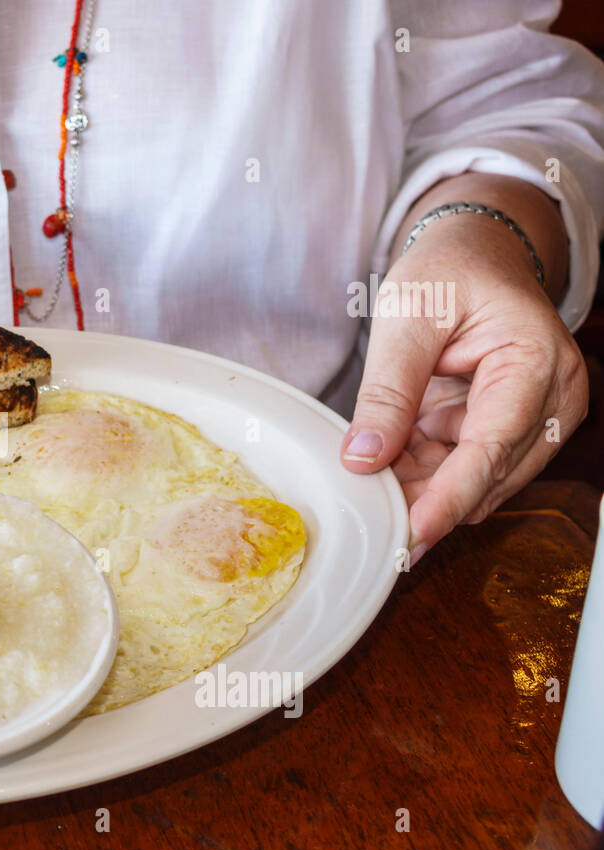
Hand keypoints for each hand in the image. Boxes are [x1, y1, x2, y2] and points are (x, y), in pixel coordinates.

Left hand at [340, 212, 587, 565]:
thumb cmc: (449, 271)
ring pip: (474, 481)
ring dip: (422, 485)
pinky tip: (388, 464)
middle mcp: (551, 399)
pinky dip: (423, 470)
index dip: (452, 494)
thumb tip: (362, 459)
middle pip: (488, 474)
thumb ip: (386, 391)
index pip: (494, 445)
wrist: (474, 254)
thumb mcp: (405, 317)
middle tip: (367, 514)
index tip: (416, 531)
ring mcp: (534, 419)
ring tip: (370, 482)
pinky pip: (462, 466)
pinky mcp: (506, 429)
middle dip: (426, 497)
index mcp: (535, 362)